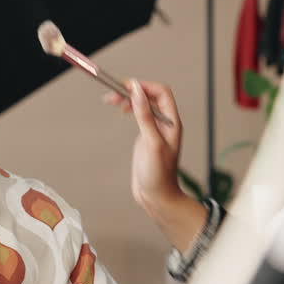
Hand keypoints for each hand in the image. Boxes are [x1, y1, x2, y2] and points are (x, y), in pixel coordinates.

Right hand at [105, 80, 206, 253]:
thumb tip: (138, 92)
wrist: (156, 197)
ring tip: (111, 99)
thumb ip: (145, 116)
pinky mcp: (145, 137)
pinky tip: (121, 109)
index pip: (161, 93)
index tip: (127, 86)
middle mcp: (164, 124)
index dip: (145, 86)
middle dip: (132, 91)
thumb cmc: (159, 176)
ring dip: (128, 99)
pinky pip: (138, 115)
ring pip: (142, 105)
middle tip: (113, 93)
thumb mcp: (151, 143)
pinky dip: (128, 109)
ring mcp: (154, 130)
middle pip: (150, 96)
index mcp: (171, 123)